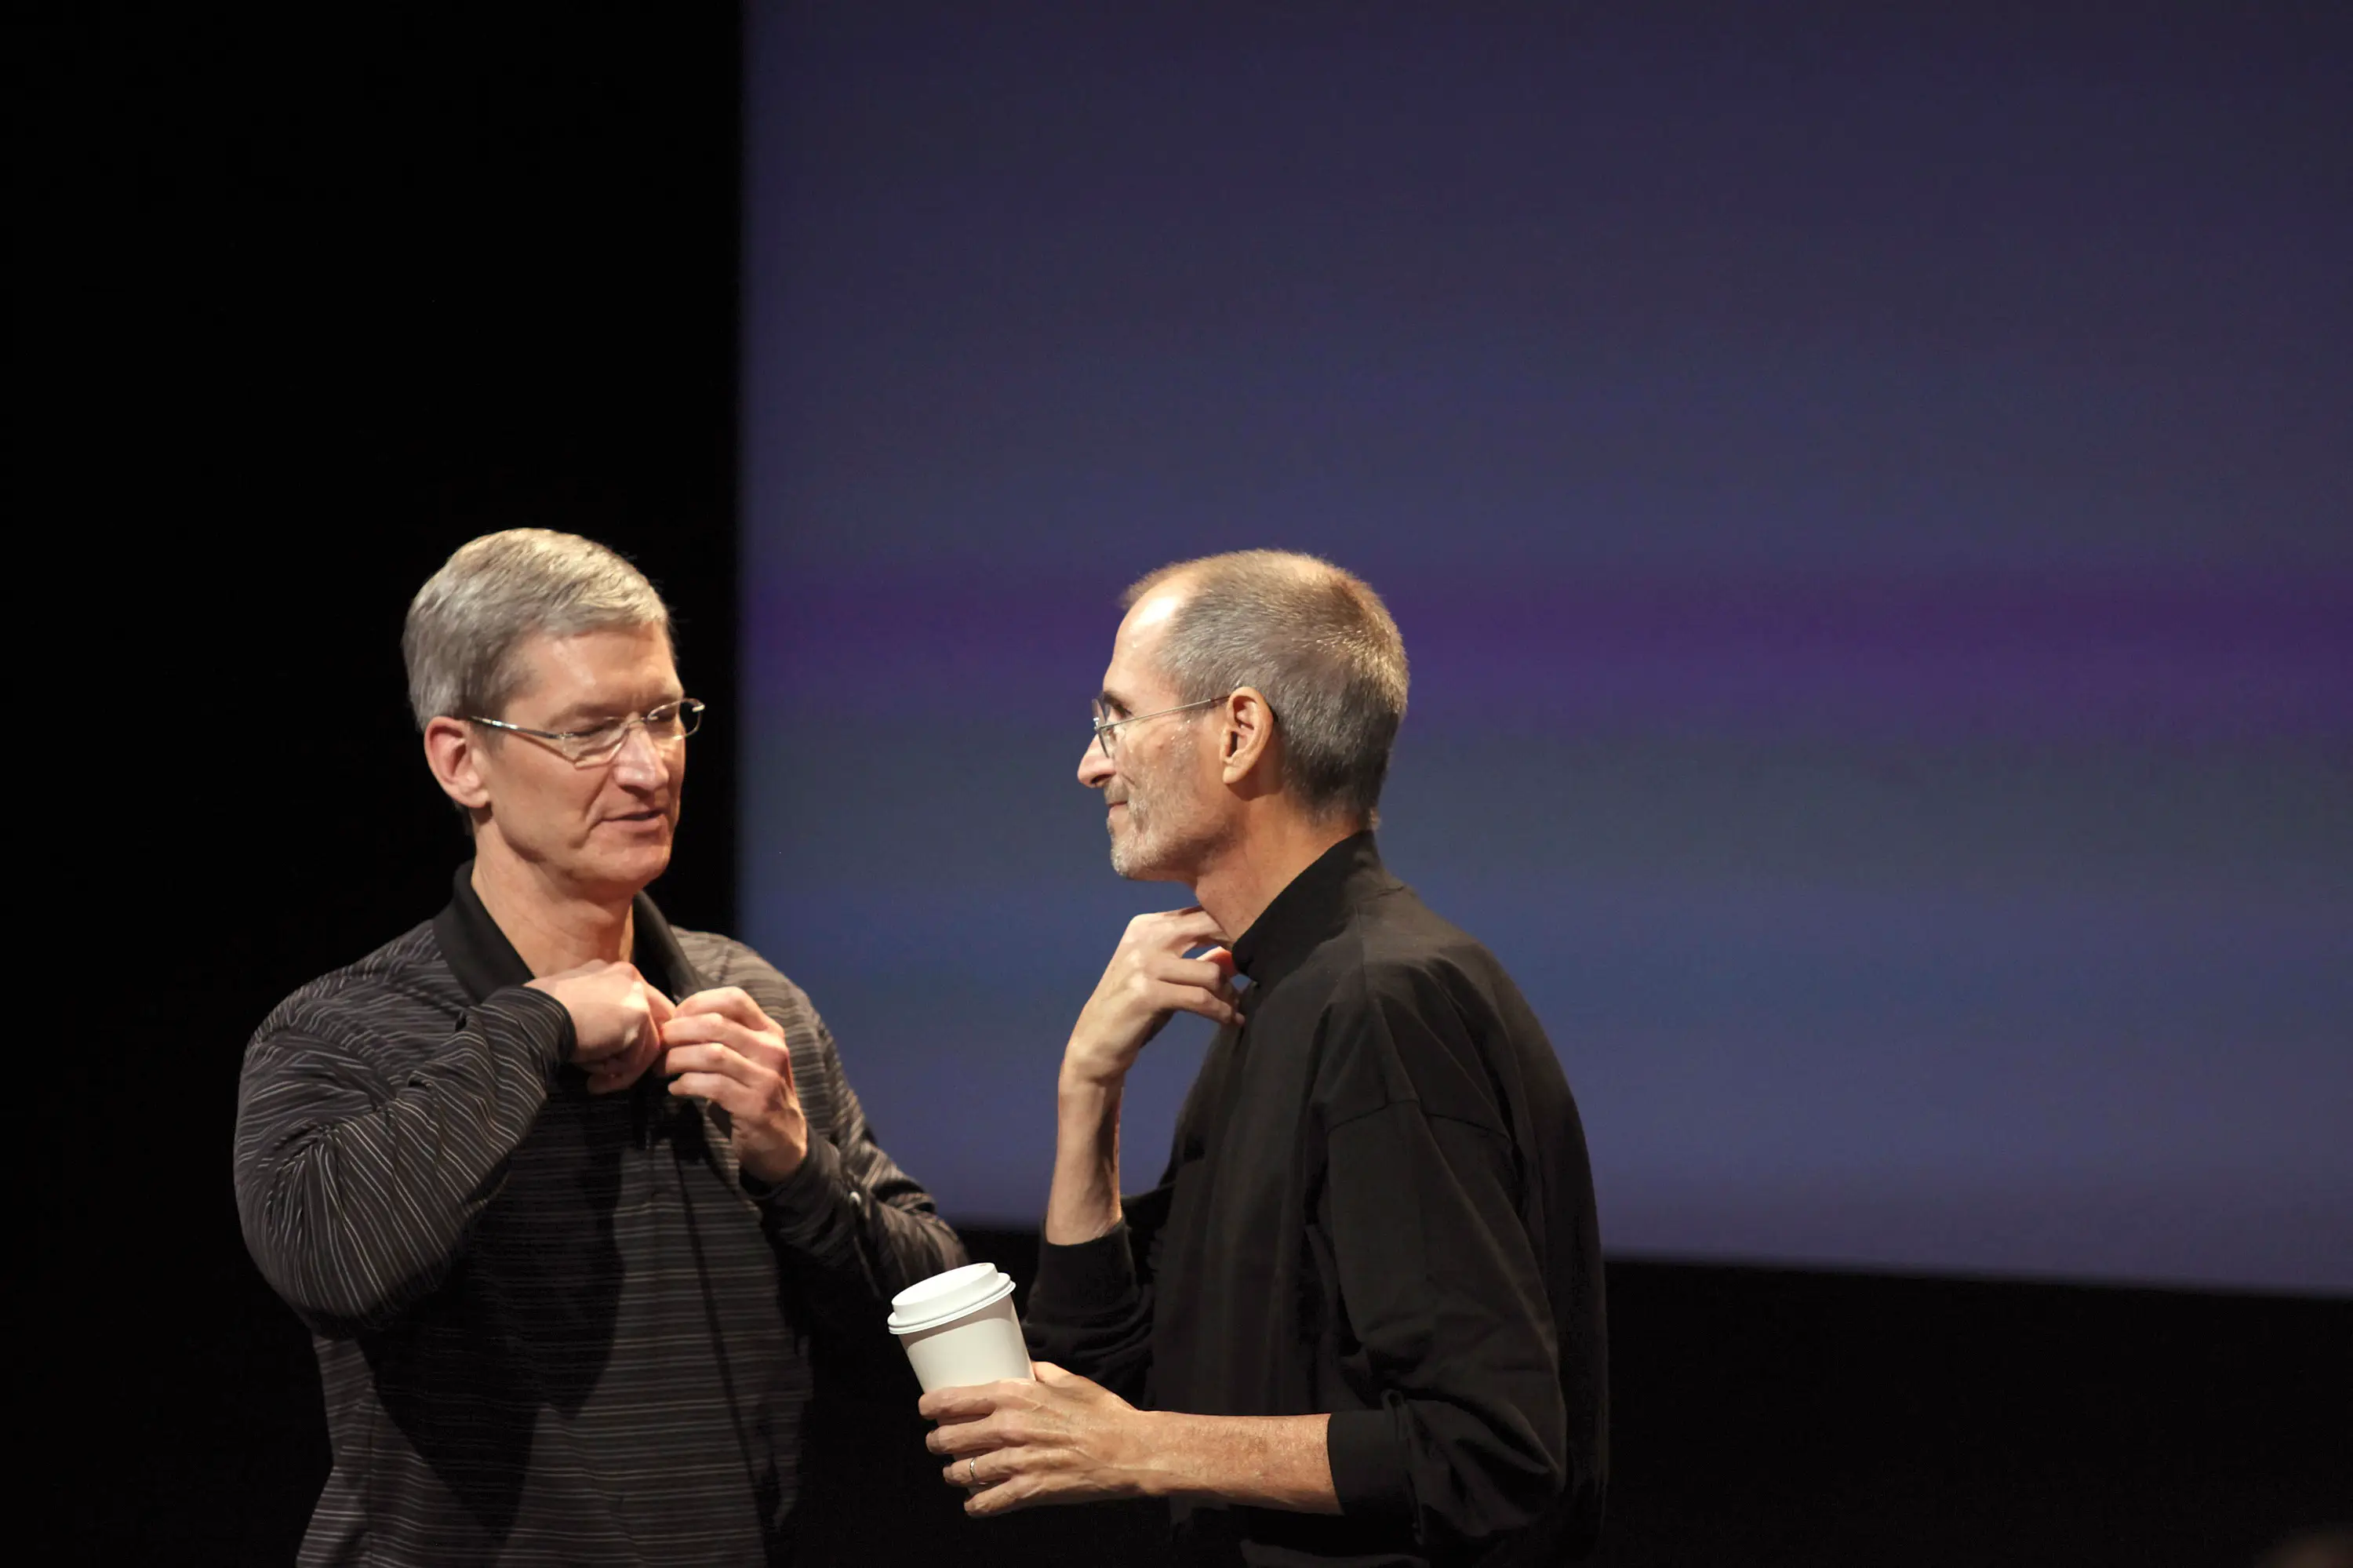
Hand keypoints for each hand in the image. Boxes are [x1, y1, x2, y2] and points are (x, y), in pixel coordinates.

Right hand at [526, 961, 672, 1093]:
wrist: (531, 1020)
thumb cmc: (540, 1016)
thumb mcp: (575, 1006)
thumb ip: (601, 1012)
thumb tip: (616, 1039)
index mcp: (614, 973)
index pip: (643, 1007)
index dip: (634, 1039)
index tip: (614, 1061)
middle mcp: (630, 978)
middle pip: (654, 1025)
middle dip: (637, 1056)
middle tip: (615, 1078)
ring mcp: (636, 996)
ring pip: (645, 1047)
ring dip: (621, 1071)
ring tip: (594, 1082)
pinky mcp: (637, 1018)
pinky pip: (634, 1059)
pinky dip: (615, 1074)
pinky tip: (590, 1074)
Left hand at [661, 987, 807, 1182]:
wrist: (784, 1144)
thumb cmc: (754, 1096)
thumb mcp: (750, 1060)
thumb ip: (726, 1040)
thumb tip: (675, 1023)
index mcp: (769, 1032)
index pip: (734, 999)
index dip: (698, 1003)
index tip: (674, 1020)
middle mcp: (772, 1049)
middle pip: (716, 1024)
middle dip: (678, 1032)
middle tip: (659, 1045)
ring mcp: (766, 1078)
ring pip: (711, 1054)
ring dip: (677, 1059)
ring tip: (662, 1069)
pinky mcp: (755, 1106)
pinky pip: (711, 1086)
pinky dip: (685, 1085)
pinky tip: (675, 1090)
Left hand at [920, 1362, 1167, 1515]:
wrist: (1129, 1449)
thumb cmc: (1102, 1413)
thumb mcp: (1069, 1381)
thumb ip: (1041, 1373)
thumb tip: (1024, 1366)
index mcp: (1014, 1395)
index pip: (953, 1400)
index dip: (930, 1407)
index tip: (926, 1410)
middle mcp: (1008, 1427)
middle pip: (948, 1438)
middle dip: (938, 1443)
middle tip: (940, 1444)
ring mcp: (1016, 1461)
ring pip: (961, 1472)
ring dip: (954, 1474)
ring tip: (956, 1474)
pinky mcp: (1029, 1490)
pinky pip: (986, 1503)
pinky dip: (976, 1506)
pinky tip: (974, 1504)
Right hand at [1063, 908, 1237, 1091]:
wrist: (1094, 1044)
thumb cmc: (1134, 1010)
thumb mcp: (1167, 979)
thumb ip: (1199, 961)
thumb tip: (1239, 954)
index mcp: (1149, 925)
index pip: (1202, 913)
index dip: (1234, 928)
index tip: (1254, 950)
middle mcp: (1145, 936)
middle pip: (1210, 927)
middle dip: (1241, 948)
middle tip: (1257, 971)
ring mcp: (1143, 963)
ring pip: (1211, 970)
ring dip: (1231, 994)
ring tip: (1236, 1007)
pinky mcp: (1146, 993)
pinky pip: (1200, 999)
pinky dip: (1221, 1012)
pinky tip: (1230, 1021)